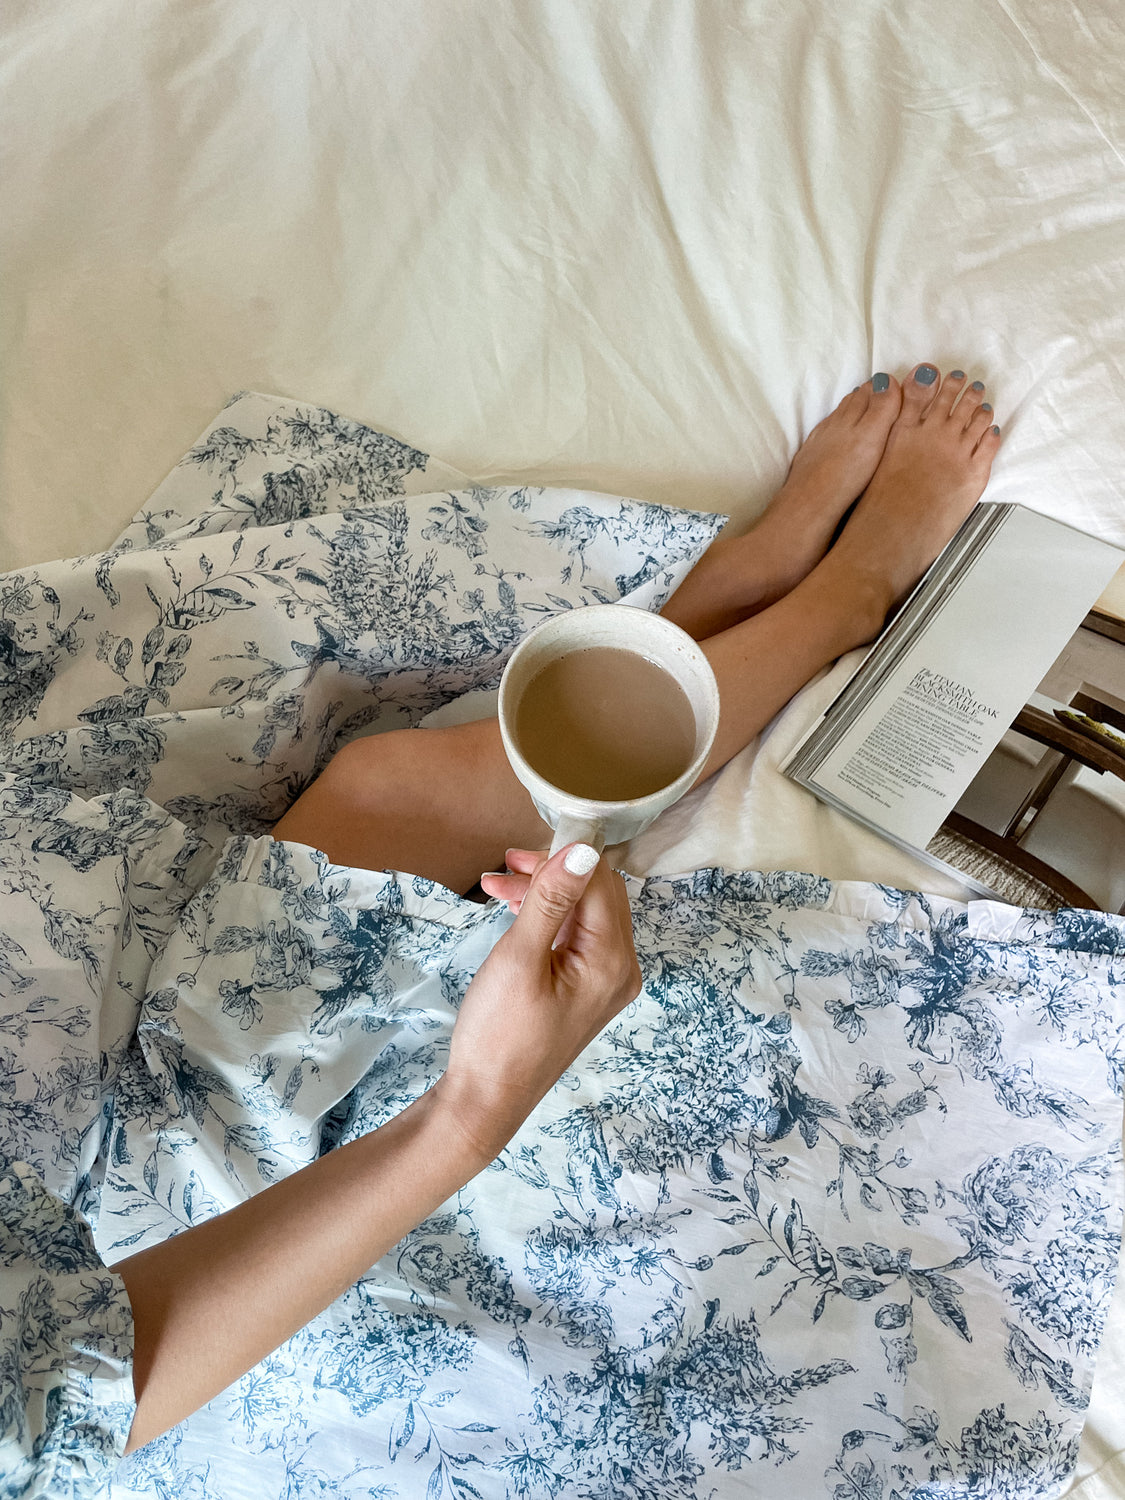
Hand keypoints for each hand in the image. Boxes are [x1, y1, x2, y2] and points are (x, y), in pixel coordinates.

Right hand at [435, 844, 641, 1158]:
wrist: (486, 1101)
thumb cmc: (498, 1034)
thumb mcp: (519, 959)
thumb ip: (551, 901)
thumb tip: (583, 848)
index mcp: (612, 960)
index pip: (600, 883)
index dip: (563, 859)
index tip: (516, 853)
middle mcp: (621, 969)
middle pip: (597, 896)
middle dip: (552, 873)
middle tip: (504, 867)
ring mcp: (605, 982)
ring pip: (582, 915)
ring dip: (543, 894)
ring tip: (495, 885)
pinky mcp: (585, 991)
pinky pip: (574, 938)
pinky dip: (545, 919)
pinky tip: (511, 911)